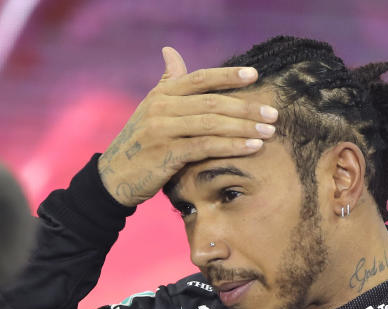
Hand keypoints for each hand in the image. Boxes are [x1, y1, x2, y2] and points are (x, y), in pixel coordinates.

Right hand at [98, 46, 278, 205]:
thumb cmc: (140, 143)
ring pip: (212, 124)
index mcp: (162, 94)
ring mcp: (163, 131)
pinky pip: (206, 147)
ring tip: (269, 132)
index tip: (255, 75)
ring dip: (244, 128)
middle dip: (246, 107)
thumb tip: (171, 52)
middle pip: (212, 102)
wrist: (114, 177)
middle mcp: (161, 108)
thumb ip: (168, 83)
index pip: (200, 79)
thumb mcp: (151, 109)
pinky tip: (252, 147)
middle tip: (273, 113)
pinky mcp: (167, 154)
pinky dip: (232, 146)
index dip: (228, 76)